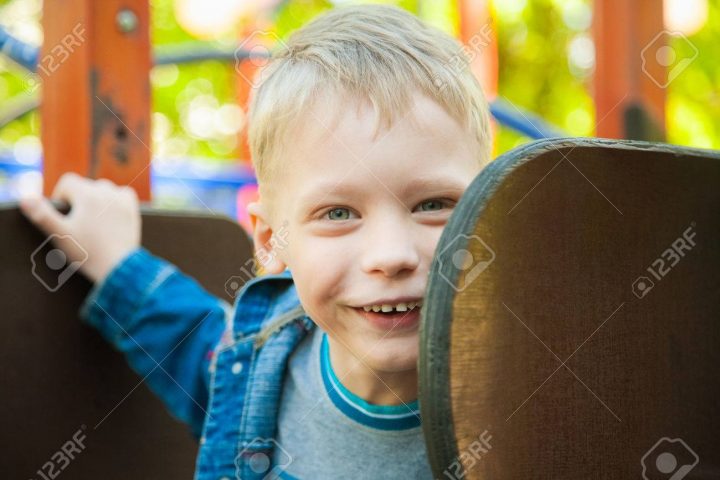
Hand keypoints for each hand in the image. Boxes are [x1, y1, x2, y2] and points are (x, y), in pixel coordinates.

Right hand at [19, 173, 141, 283]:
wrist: (118, 266)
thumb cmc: (87, 251)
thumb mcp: (60, 234)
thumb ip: (42, 215)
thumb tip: (26, 199)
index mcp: (86, 193)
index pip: (67, 181)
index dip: (61, 196)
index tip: (64, 215)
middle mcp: (106, 191)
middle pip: (85, 186)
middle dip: (79, 200)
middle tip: (78, 223)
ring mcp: (121, 198)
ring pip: (103, 190)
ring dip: (97, 200)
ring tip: (94, 222)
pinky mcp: (132, 208)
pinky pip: (122, 194)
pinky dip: (115, 201)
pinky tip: (111, 215)